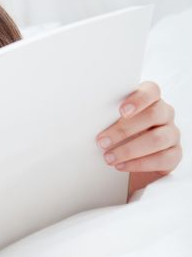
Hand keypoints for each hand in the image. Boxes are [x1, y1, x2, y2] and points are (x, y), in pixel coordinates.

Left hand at [95, 81, 182, 199]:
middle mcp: (164, 113)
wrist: (127, 162)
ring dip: (129, 149)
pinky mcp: (174, 155)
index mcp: (150, 99)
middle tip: (101, 141)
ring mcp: (171, 133)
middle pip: (153, 115)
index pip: (151, 90)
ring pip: (158, 138)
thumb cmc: (115, 135)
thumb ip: (105, 115)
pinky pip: (162, 158)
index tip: (121, 111)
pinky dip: (139, 163)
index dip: (138, 99)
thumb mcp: (110, 122)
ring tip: (108, 158)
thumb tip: (83, 118)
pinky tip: (120, 166)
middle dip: (124, 129)